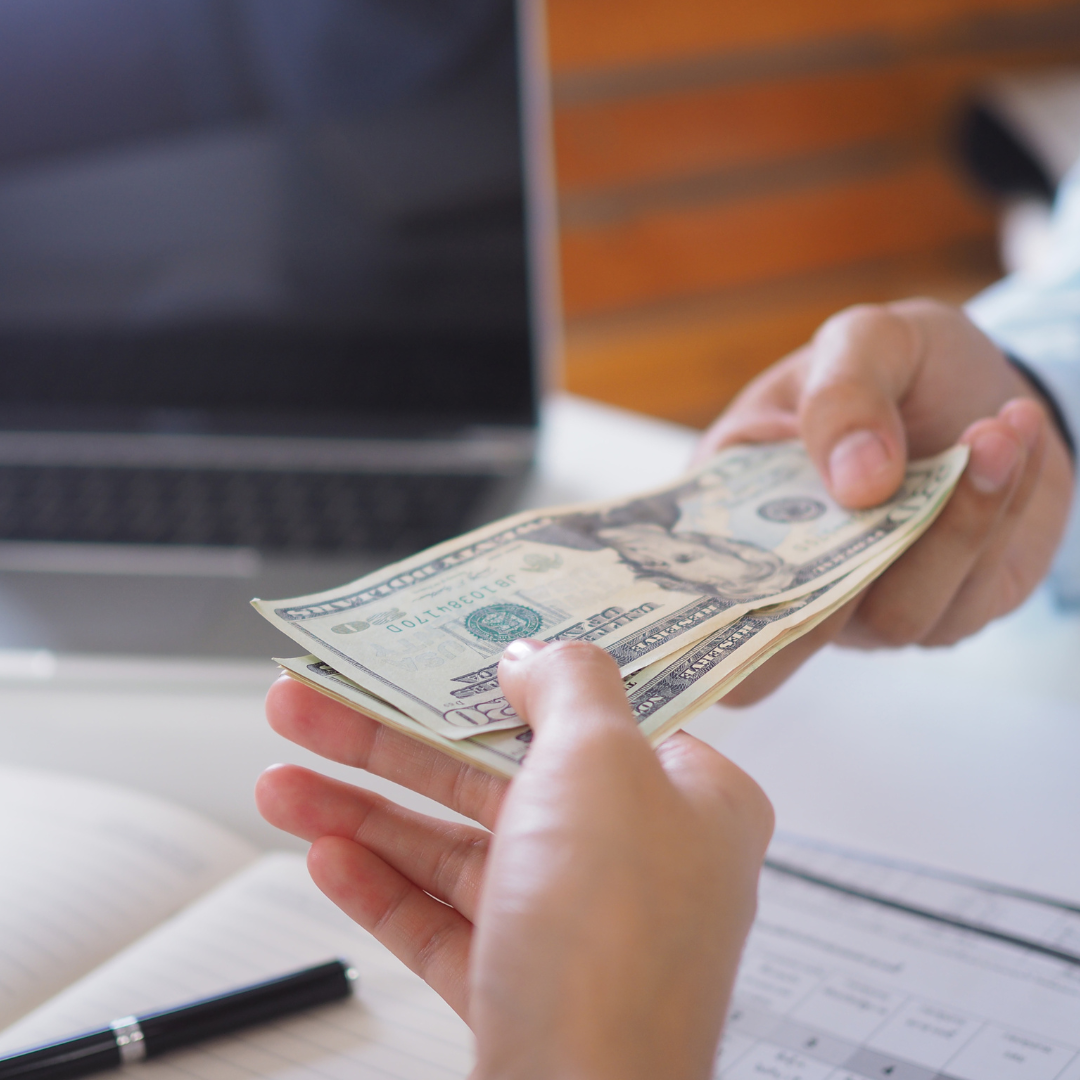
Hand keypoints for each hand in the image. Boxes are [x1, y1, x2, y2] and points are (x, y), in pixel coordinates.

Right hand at [256, 640, 773, 1079]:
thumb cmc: (616, 940)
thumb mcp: (602, 764)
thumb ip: (571, 685)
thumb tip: (537, 654)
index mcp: (686, 799)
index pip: (590, 713)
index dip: (508, 675)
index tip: (437, 653)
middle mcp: (635, 860)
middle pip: (496, 774)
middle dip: (393, 742)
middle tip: (315, 708)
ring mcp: (575, 926)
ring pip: (455, 849)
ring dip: (365, 813)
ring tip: (281, 784)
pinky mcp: (521, 986)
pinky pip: (440, 922)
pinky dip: (383, 887)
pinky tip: (326, 857)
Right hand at [697, 298, 1073, 704]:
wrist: (991, 390)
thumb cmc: (899, 368)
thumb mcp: (865, 342)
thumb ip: (844, 395)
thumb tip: (858, 486)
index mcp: (730, 515)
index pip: (685, 597)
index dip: (696, 605)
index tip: (742, 549)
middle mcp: (788, 580)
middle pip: (770, 659)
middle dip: (830, 595)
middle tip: (886, 492)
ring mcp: (864, 611)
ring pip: (895, 613)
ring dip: (954, 522)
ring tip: (995, 426)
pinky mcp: (945, 613)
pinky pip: (966, 594)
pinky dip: (996, 514)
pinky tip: (1013, 441)